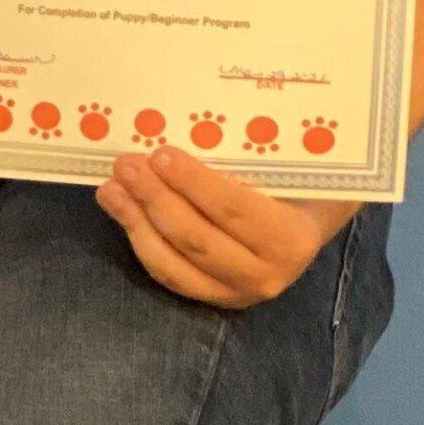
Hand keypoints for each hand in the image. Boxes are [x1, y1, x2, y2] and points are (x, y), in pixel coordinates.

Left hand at [95, 144, 362, 306]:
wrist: (312, 224)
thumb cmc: (300, 186)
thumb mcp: (291, 168)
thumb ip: (254, 155)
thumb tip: (197, 125)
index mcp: (290, 238)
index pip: (233, 209)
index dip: (193, 183)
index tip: (161, 154)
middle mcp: (266, 275)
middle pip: (196, 238)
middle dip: (154, 199)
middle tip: (126, 164)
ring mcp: (236, 293)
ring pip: (174, 262)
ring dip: (136, 221)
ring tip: (111, 187)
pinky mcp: (212, 300)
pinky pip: (168, 273)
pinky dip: (141, 241)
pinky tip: (122, 210)